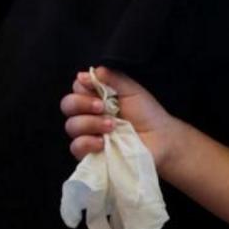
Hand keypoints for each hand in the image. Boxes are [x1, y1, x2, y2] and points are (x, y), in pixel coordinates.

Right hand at [60, 67, 179, 165]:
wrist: (161, 139)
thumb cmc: (147, 114)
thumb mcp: (131, 90)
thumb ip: (111, 78)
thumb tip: (84, 73)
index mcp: (96, 97)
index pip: (76, 88)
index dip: (83, 87)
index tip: (98, 90)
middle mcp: (89, 115)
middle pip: (67, 105)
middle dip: (82, 103)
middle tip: (102, 107)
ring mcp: (89, 135)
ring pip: (71, 126)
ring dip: (90, 123)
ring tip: (111, 126)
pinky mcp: (91, 154)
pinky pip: (76, 147)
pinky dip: (86, 142)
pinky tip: (102, 142)